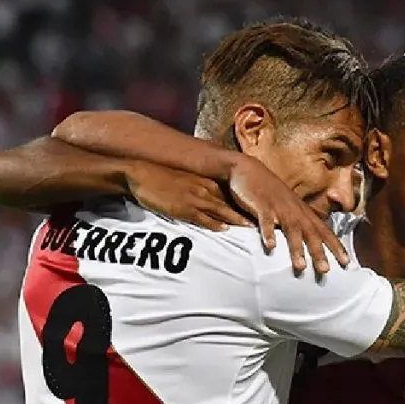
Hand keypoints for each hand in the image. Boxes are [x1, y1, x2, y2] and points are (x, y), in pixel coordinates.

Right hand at [126, 160, 252, 231]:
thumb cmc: (163, 178)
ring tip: (252, 228)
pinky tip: (225, 230)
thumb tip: (212, 201)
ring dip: (237, 220)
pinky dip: (214, 224)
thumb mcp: (187, 181)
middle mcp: (205, 190)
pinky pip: (202, 218)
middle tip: (263, 221)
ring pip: (221, 212)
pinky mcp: (183, 208)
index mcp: (206, 183)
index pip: (232, 196)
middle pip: (231, 205)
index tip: (260, 211)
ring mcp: (195, 199)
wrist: (142, 173)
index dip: (246, 205)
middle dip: (248, 214)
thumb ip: (201, 189)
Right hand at [225, 156, 349, 273]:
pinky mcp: (261, 204)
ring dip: (296, 248)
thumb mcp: (288, 207)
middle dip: (319, 252)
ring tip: (301, 267)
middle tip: (326, 271)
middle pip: (311, 233)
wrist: (247, 169)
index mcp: (302, 212)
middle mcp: (295, 210)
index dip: (336, 246)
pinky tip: (271, 247)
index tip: (347, 263)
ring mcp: (279, 206)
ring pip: (291, 229)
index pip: (324, 231)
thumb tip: (308, 242)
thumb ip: (297, 223)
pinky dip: (268, 233)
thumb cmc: (270, 192)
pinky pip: (265, 220)